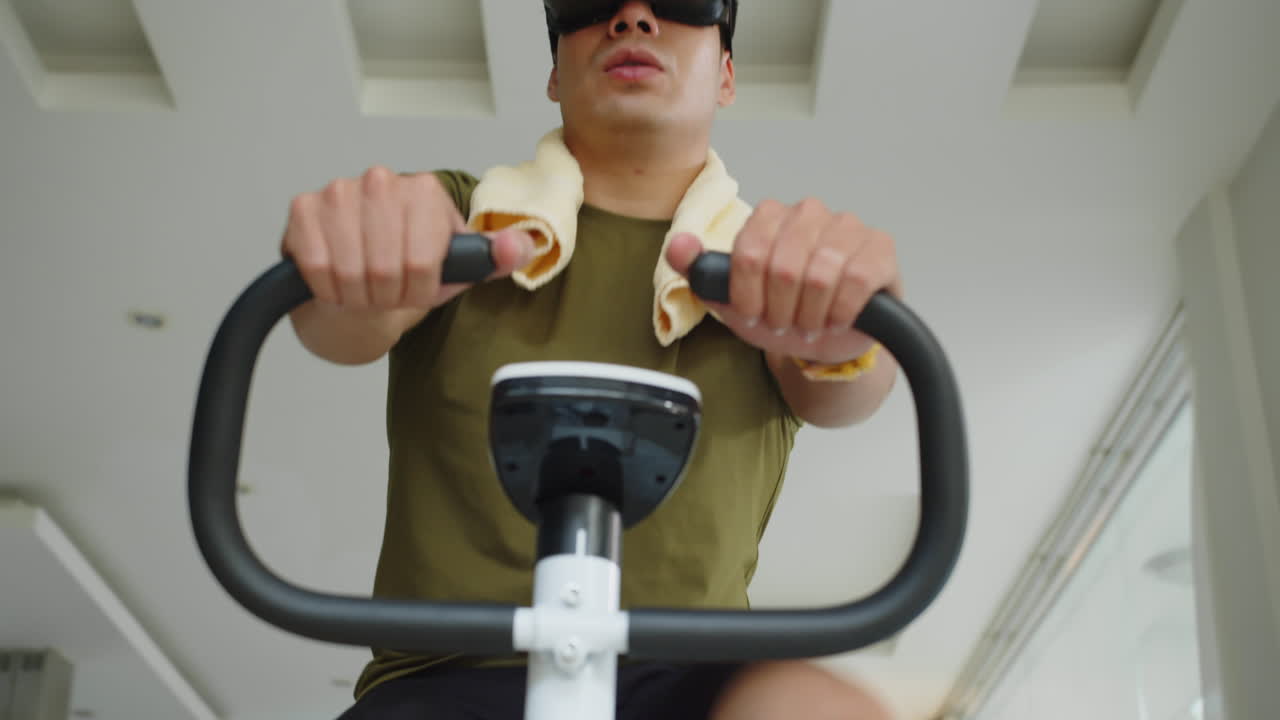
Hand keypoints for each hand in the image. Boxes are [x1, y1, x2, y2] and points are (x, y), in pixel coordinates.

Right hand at [282, 167, 533, 310]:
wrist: (363, 272)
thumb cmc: (413, 265)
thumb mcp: (461, 264)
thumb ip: (495, 257)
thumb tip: (523, 246)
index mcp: (425, 191)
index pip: (423, 263)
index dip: (419, 291)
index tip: (417, 291)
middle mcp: (381, 181)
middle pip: (386, 270)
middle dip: (389, 296)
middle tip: (389, 293)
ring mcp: (339, 191)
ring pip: (349, 273)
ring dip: (358, 296)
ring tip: (365, 289)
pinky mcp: (304, 208)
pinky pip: (317, 269)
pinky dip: (327, 289)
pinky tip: (337, 282)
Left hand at [666, 198, 902, 363]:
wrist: (828, 337)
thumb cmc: (784, 311)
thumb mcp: (734, 300)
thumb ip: (701, 272)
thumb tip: (678, 247)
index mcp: (771, 217)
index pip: (748, 253)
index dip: (749, 296)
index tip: (754, 314)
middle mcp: (809, 213)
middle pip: (782, 266)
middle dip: (780, 309)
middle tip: (785, 324)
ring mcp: (848, 227)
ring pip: (820, 275)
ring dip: (810, 314)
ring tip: (810, 324)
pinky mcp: (880, 248)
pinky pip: (857, 280)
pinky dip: (841, 311)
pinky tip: (837, 319)